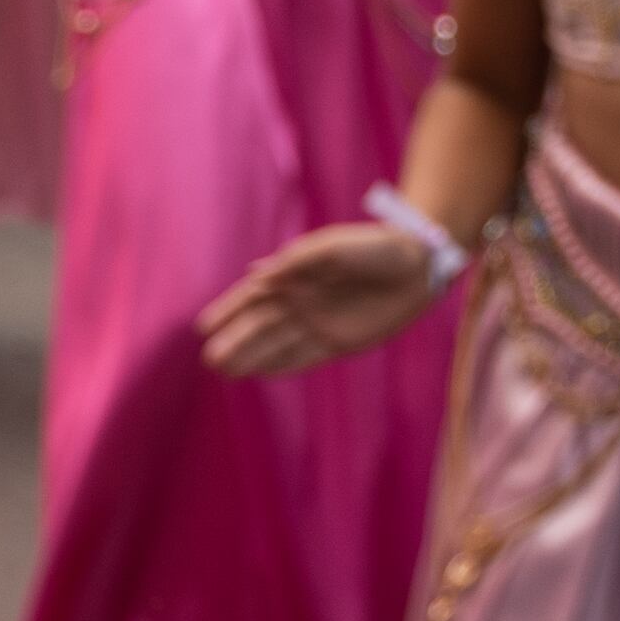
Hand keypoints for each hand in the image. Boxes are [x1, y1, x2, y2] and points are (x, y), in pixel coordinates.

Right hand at [197, 223, 443, 375]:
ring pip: (276, 344)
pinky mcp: (339, 342)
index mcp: (293, 275)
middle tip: (209, 360)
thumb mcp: (331, 248)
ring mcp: (318, 323)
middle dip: (234, 342)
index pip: (252, 297)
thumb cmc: (372, 248)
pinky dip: (281, 365)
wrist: (416, 264)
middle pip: (259, 326)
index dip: (227, 310)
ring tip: (223, 371)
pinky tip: (259, 373)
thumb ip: (296, 263)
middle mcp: (300, 302)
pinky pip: (303, 357)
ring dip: (250, 358)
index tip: (203, 327)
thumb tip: (257, 277)